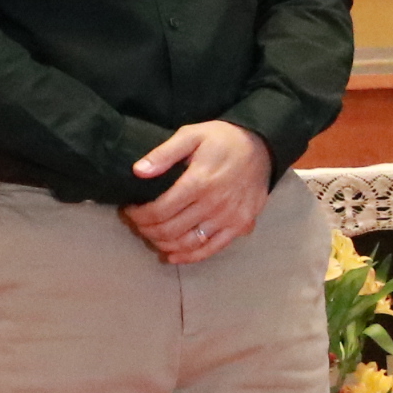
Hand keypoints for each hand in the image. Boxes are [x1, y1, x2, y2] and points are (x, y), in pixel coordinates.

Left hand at [125, 119, 271, 264]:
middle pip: (170, 230)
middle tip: (138, 223)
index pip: (159, 210)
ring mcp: (229, 218)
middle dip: (147, 230)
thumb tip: (138, 171)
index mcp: (199, 182)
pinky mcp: (240, 226)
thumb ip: (164, 153)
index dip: (139, 215)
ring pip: (188, 243)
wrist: (262, 147)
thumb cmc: (223, 139)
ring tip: (153, 236)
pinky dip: (190, 257)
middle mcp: (214, 204)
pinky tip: (174, 256)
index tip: (129, 210)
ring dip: (164, 244)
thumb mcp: (191, 135)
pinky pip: (211, 249)